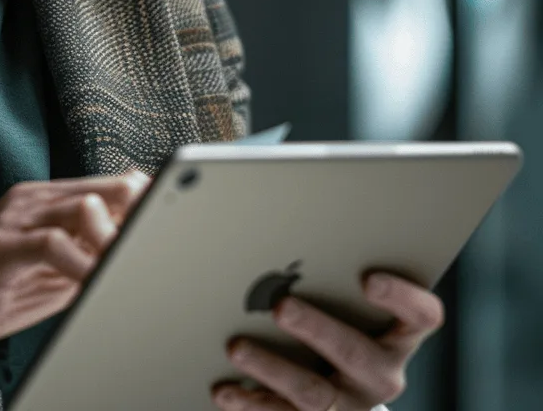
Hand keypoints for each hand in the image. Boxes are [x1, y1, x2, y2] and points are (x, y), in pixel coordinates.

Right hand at [0, 168, 151, 346]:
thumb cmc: (5, 285)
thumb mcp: (58, 267)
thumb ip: (90, 252)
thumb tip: (135, 251)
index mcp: (46, 197)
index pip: (103, 184)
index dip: (138, 198)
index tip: (168, 213)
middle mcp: (33, 199)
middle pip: (99, 189)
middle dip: (133, 212)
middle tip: (159, 233)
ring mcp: (16, 218)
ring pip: (80, 209)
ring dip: (111, 237)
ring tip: (130, 258)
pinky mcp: (2, 245)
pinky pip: (51, 245)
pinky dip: (80, 262)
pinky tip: (94, 278)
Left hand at [211, 271, 444, 409]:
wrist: (338, 393)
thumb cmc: (340, 326)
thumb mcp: (348, 307)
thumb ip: (331, 282)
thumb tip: (281, 252)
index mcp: (399, 336)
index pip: (422, 315)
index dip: (401, 297)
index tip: (368, 278)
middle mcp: (382, 374)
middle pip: (355, 353)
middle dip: (315, 329)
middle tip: (281, 307)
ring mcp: (351, 406)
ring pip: (313, 393)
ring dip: (271, 368)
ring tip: (237, 348)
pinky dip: (250, 404)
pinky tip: (225, 391)